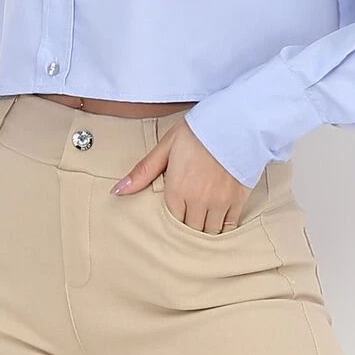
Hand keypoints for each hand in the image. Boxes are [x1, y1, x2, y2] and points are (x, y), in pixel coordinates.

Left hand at [110, 117, 251, 232]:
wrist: (235, 122)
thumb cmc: (199, 131)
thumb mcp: (167, 146)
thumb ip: (144, 171)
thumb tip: (116, 191)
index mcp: (177, 188)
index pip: (170, 222)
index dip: (170, 222)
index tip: (171, 219)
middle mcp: (197, 200)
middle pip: (189, 231)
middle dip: (186, 230)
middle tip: (184, 225)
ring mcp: (219, 202)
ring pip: (208, 233)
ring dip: (203, 232)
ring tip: (200, 225)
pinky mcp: (237, 200)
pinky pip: (228, 227)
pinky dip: (222, 230)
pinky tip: (217, 224)